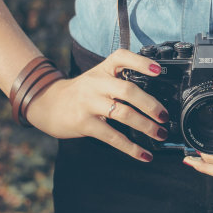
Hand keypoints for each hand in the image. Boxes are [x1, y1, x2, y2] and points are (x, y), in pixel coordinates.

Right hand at [25, 49, 169, 161]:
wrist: (48, 103)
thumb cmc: (82, 91)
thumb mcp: (98, 77)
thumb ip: (120, 80)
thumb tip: (155, 99)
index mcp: (103, 69)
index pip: (122, 57)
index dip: (141, 62)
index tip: (158, 70)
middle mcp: (96, 83)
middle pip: (128, 90)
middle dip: (150, 104)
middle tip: (164, 116)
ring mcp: (89, 103)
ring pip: (123, 114)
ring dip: (146, 126)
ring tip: (160, 133)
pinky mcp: (84, 123)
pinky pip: (112, 137)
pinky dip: (131, 148)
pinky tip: (144, 155)